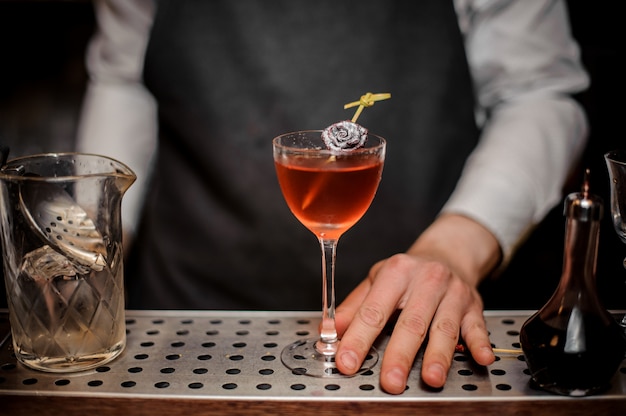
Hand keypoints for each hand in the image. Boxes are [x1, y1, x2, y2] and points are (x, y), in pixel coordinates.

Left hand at [334, 214, 500, 393]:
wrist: (447, 254)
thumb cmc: (408, 273)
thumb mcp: (376, 281)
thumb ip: (353, 306)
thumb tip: (329, 330)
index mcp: (396, 272)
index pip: (374, 310)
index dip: (359, 338)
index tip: (347, 361)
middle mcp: (426, 280)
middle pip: (411, 322)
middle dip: (400, 354)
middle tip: (390, 381)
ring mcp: (452, 293)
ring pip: (444, 328)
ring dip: (438, 355)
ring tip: (430, 378)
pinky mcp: (474, 306)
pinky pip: (478, 326)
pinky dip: (480, 344)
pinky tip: (480, 359)